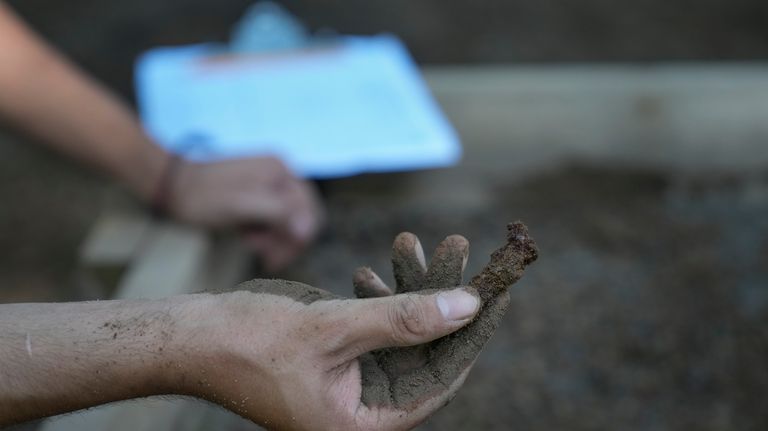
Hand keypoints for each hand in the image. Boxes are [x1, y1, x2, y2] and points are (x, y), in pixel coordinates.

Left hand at [168, 156, 322, 270]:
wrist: (169, 185)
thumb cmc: (202, 197)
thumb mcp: (241, 206)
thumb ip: (278, 214)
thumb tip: (307, 230)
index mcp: (281, 171)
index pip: (310, 213)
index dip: (297, 240)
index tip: (273, 259)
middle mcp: (281, 172)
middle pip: (303, 216)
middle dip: (286, 240)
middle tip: (262, 256)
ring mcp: (270, 181)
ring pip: (289, 219)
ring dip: (274, 237)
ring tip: (250, 242)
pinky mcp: (259, 192)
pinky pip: (275, 217)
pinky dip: (265, 230)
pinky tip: (247, 235)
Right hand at [175, 225, 536, 430]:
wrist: (191, 337)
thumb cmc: (250, 342)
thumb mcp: (335, 328)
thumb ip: (404, 319)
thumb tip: (469, 306)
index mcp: (367, 423)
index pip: (443, 374)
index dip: (473, 328)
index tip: (498, 286)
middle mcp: (365, 407)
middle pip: (426, 346)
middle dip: (439, 293)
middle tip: (459, 243)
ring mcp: (351, 382)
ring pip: (400, 329)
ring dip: (406, 286)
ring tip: (410, 241)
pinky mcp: (336, 358)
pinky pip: (372, 325)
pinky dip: (377, 295)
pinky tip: (371, 269)